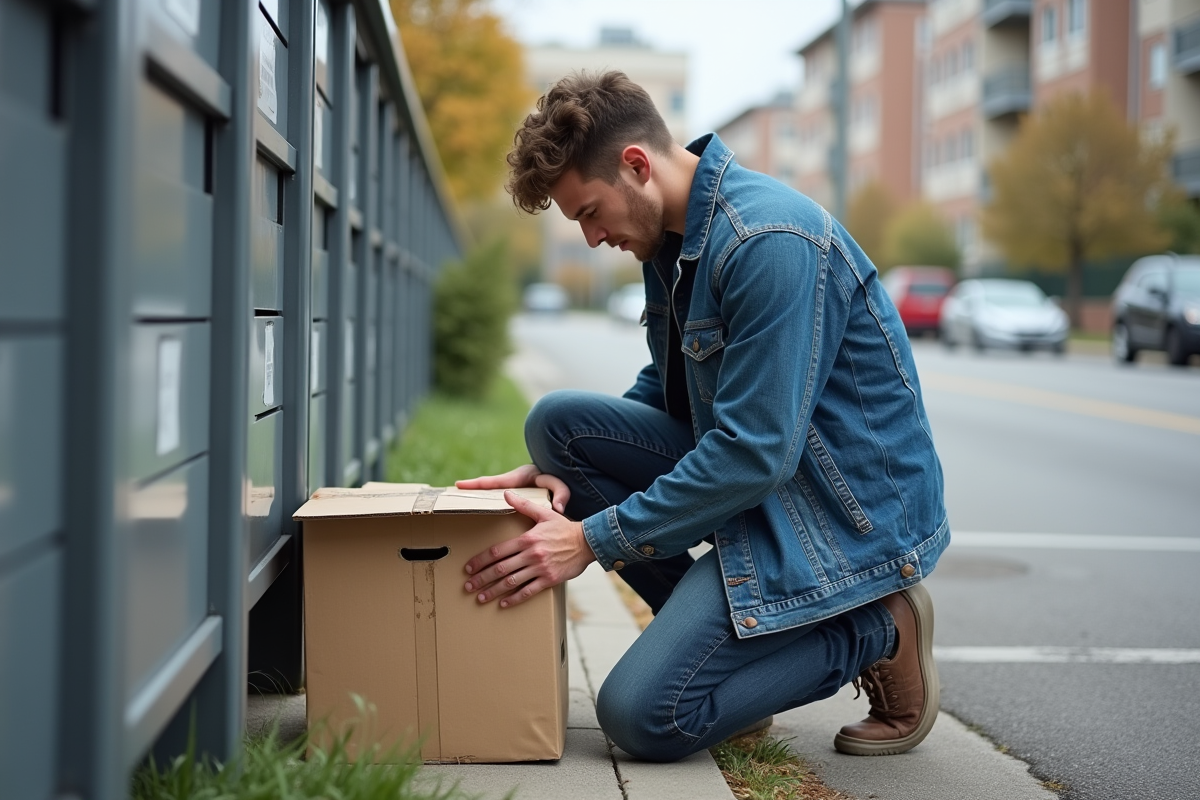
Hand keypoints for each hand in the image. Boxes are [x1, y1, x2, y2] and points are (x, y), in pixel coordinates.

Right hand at [456, 464, 569, 514]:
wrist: (557, 473)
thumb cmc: (556, 477)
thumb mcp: (559, 484)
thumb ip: (561, 493)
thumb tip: (559, 507)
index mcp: (517, 479)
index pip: (493, 482)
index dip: (476, 484)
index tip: (459, 484)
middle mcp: (510, 483)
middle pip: (486, 486)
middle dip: (470, 489)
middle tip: (451, 492)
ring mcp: (510, 487)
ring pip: (489, 492)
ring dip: (475, 495)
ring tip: (457, 501)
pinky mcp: (511, 492)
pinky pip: (495, 496)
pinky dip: (485, 499)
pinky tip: (476, 508)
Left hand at [462, 490, 595, 607]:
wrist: (587, 542)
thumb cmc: (564, 528)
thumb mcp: (544, 513)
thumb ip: (523, 505)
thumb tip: (506, 493)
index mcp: (527, 539)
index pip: (498, 551)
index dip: (480, 561)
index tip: (469, 568)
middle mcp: (531, 554)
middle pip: (500, 568)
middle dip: (482, 578)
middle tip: (468, 586)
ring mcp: (540, 568)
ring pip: (511, 582)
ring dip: (494, 591)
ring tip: (481, 597)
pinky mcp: (549, 579)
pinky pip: (528, 591)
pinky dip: (515, 598)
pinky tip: (504, 604)